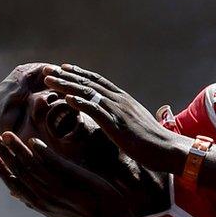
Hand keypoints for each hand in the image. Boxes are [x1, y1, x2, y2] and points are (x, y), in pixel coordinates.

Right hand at [0, 131, 130, 216]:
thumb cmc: (84, 213)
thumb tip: (13, 194)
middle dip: (4, 154)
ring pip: (31, 166)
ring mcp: (56, 189)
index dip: (1, 170)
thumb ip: (34, 200)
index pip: (14, 185)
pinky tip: (33, 141)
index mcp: (39, 204)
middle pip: (19, 172)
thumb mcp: (53, 211)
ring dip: (18, 149)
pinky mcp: (71, 181)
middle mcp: (44, 198)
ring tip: (7, 134)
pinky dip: (42, 153)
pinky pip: (52, 164)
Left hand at [42, 64, 190, 172]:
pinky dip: (80, 103)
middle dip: (66, 75)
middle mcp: (119, 100)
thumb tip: (117, 117)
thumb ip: (125, 116)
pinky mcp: (116, 124)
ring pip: (88, 93)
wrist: (168, 148)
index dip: (79, 73)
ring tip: (49, 80)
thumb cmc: (153, 141)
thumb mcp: (136, 123)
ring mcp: (118, 110)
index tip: (64, 67)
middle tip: (47, 69)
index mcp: (123, 99)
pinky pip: (95, 110)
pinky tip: (67, 98)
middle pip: (88, 83)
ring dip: (66, 85)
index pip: (97, 81)